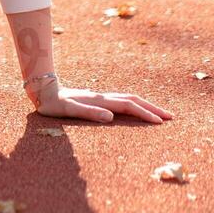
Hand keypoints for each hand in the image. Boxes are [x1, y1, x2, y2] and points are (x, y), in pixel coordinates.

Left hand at [30, 80, 173, 123]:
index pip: (127, 107)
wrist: (42, 90)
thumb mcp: (67, 110)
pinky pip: (122, 101)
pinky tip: (136, 110)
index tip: (159, 122)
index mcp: (99, 100)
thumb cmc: (53, 104)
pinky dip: (135, 105)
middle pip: (134, 100)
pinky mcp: (97, 99)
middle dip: (152, 108)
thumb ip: (88, 112)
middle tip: (170, 117)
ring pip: (129, 99)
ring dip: (146, 105)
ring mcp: (101, 97)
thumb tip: (110, 117)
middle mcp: (103, 97)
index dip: (144, 114)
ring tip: (159, 114)